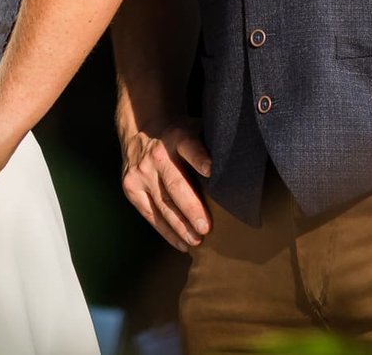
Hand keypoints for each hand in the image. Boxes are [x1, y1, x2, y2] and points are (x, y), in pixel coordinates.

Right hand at [120, 119, 211, 250]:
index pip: (189, 147)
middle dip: (191, 208)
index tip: (211, 170)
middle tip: (206, 228)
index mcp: (177, 137)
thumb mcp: (194, 130)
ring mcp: (141, 173)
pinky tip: (181, 243)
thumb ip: (210, 147)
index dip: (199, 158)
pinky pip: (150, 214)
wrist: (140, 129)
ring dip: (180, 226)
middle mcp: (157, 155)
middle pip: (175, 185)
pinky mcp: (131, 188)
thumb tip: (240, 170)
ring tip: (196, 240)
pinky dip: (166, 231)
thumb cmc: (178, 136)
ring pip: (162, 204)